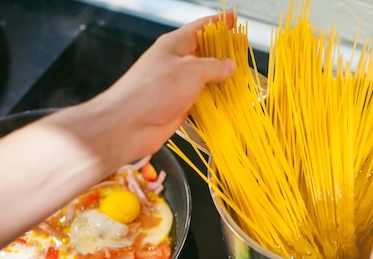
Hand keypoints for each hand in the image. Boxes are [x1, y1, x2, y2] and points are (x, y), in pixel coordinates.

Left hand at [95, 12, 236, 160]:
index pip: (201, 28)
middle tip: (243, 51)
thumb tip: (229, 65)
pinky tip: (227, 101)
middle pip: (205, 52)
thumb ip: (214, 66)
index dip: (219, 23)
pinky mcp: (179, 105)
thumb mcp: (191, 70)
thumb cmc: (152, 90)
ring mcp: (177, 84)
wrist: (129, 124)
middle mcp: (176, 62)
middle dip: (225, 52)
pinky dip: (214, 99)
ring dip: (221, 79)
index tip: (234, 21)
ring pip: (205, 77)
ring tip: (240, 78)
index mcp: (175, 45)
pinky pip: (201, 98)